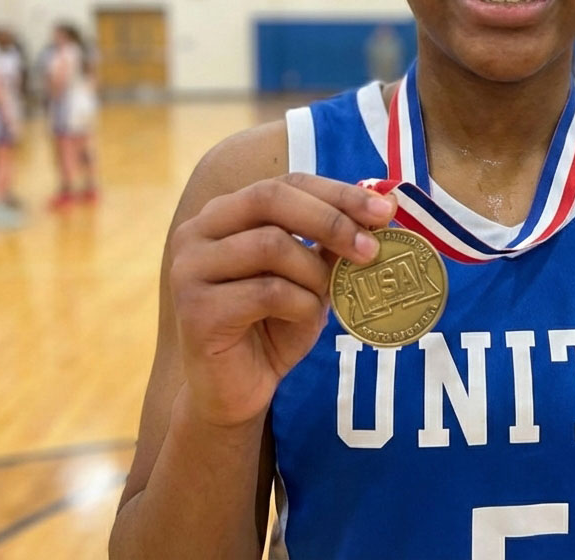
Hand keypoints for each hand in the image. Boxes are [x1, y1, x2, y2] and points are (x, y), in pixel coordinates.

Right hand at [168, 174, 395, 427]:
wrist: (235, 393)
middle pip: (271, 198)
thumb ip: (331, 241)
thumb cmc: (273, 326)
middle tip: (371, 248)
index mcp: (226, 212)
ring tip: (328, 295)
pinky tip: (305, 317)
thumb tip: (383, 204)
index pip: (286, 183)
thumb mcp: (311, 276)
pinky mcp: (195, 309)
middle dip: (330, 219)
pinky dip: (300, 303)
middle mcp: (198, 231)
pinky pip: (265, 291)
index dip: (337, 192)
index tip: (385, 209)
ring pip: (270, 244)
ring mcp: (189, 269)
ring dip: (314, 271)